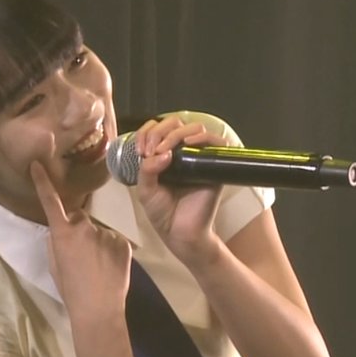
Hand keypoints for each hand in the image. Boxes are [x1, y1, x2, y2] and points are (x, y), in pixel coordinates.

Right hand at [30, 160, 132, 321]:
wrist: (98, 309)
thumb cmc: (71, 290)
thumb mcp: (54, 264)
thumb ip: (56, 241)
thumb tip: (60, 228)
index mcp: (62, 233)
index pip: (50, 201)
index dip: (43, 182)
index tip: (37, 164)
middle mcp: (84, 226)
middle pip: (80, 219)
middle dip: (79, 230)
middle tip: (82, 257)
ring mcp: (106, 232)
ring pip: (99, 231)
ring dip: (97, 242)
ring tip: (97, 267)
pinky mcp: (123, 241)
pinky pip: (114, 240)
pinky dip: (112, 250)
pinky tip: (109, 268)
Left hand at [132, 116, 227, 264]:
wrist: (180, 233)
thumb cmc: (163, 213)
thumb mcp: (145, 189)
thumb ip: (146, 169)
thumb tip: (162, 153)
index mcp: (164, 153)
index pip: (158, 128)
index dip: (147, 131)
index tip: (140, 150)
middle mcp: (183, 152)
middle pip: (176, 123)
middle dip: (159, 131)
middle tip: (150, 150)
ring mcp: (200, 157)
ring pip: (194, 128)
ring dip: (176, 134)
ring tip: (164, 151)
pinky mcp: (214, 165)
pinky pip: (215, 142)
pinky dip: (202, 137)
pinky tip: (189, 145)